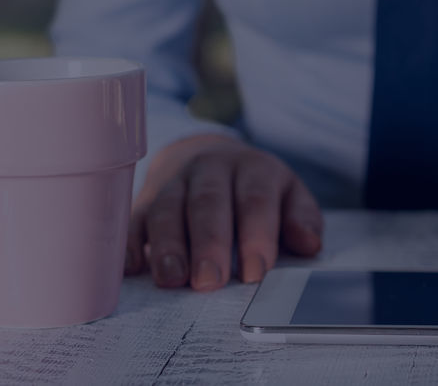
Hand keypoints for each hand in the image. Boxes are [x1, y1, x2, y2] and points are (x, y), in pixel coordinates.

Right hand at [126, 134, 322, 289]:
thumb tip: (309, 244)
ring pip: (167, 209)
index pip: (255, 199)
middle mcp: (210, 169)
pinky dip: (128, 243)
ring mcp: (174, 183)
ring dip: (167, 246)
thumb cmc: (254, 188)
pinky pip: (132, 218)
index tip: (254, 272)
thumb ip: (302, 218)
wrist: (206, 156)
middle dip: (208, 243)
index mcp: (252, 168)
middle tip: (209, 281)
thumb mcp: (288, 193)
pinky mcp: (144, 200)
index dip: (255, 235)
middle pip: (208, 203)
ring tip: (171, 279)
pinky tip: (130, 268)